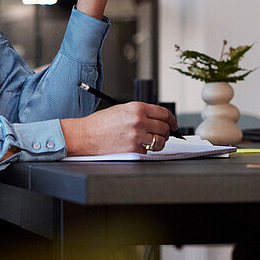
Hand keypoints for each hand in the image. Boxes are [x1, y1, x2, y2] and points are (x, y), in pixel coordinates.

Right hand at [60, 102, 176, 154]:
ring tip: (151, 143)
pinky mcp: (133, 149)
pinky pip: (147, 151)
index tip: (174, 125)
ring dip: (158, 143)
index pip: (164, 113)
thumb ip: (141, 113)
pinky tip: (134, 146)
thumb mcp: (123, 110)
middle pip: (165, 128)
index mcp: (138, 108)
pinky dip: (144, 151)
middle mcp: (139, 120)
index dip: (172, 120)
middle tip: (163, 135)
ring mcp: (137, 135)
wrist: (86, 135)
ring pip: (160, 141)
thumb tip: (158, 119)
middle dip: (167, 133)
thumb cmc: (101, 123)